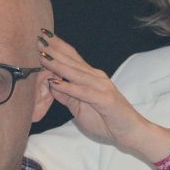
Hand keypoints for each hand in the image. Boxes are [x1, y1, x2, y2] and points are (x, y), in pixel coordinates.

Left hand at [37, 32, 154, 153]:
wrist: (130, 132)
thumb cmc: (107, 120)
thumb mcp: (79, 108)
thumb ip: (67, 96)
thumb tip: (50, 85)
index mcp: (91, 77)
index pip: (72, 58)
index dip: (57, 47)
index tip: (41, 37)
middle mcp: (96, 77)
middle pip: (72, 61)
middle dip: (54, 50)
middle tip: (38, 38)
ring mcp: (102, 87)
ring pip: (76, 73)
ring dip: (58, 64)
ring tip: (42, 56)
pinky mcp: (105, 99)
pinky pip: (83, 92)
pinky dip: (68, 87)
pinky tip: (55, 82)